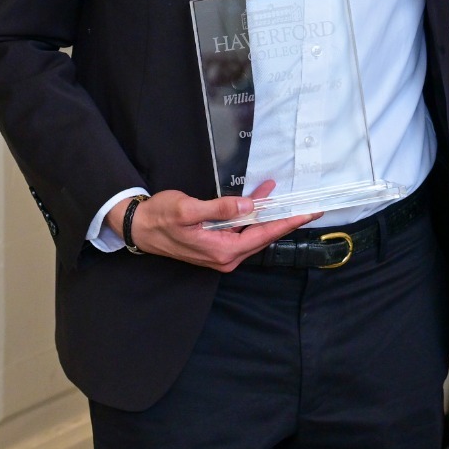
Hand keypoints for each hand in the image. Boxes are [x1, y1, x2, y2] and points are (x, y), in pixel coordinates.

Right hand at [110, 181, 319, 272]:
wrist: (139, 228)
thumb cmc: (160, 217)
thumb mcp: (188, 209)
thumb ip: (219, 209)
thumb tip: (248, 206)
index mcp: (223, 251)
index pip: (264, 235)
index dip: (287, 222)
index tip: (309, 213)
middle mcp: (226, 257)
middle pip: (263, 236)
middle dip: (282, 217)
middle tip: (305, 203)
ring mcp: (221, 254)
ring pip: (252, 232)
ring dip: (265, 213)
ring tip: (275, 191)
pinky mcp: (216, 246)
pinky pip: (241, 232)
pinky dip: (250, 216)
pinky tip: (254, 199)